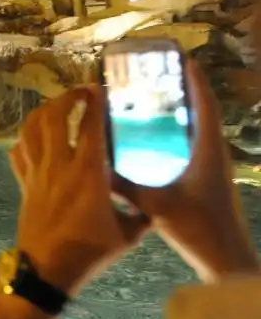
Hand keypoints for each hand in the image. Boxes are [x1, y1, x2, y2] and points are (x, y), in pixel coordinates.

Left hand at [10, 87, 148, 296]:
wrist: (45, 271)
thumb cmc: (88, 254)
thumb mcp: (126, 236)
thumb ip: (141, 215)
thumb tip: (153, 206)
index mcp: (88, 173)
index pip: (92, 126)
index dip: (96, 102)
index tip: (102, 89)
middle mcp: (59, 166)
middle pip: (55, 117)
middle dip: (67, 97)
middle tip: (80, 92)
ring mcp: (37, 174)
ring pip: (32, 129)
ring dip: (43, 111)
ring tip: (57, 106)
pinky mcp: (24, 185)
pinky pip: (18, 153)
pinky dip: (25, 139)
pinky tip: (34, 137)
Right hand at [113, 61, 257, 281]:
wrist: (226, 260)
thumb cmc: (198, 229)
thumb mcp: (155, 205)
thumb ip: (123, 186)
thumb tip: (92, 167)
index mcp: (208, 150)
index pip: (205, 105)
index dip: (195, 80)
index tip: (182, 58)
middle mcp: (215, 153)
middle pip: (203, 112)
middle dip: (186, 91)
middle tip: (161, 75)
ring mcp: (214, 167)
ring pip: (201, 130)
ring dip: (184, 112)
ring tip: (159, 99)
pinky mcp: (210, 180)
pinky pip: (195, 146)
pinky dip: (181, 134)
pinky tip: (160, 139)